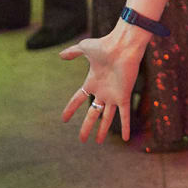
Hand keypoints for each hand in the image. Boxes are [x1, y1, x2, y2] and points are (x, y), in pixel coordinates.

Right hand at [60, 28, 148, 142]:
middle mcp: (103, 91)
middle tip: (82, 139)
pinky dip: (126, 127)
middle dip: (87, 126)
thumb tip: (60, 55)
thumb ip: (73, 52)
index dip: (71, 109)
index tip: (64, 119)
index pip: (78, 99)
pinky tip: (126, 139)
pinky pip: (125, 115)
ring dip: (102, 130)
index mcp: (92, 82)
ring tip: (97, 142)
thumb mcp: (85, 48)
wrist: (122, 46)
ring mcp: (113, 95)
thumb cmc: (105, 45)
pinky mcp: (124, 96)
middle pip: (93, 113)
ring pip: (107, 117)